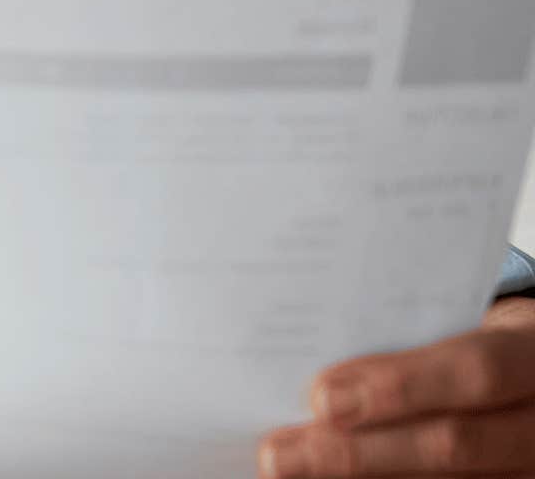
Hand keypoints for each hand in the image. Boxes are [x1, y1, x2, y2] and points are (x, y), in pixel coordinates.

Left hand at [257, 296, 534, 476]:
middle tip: (277, 455)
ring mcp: (525, 466)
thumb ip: (404, 346)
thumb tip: (318, 381)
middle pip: (453, 444)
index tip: (321, 397)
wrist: (532, 376)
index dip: (399, 387)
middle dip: (355, 453)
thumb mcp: (460, 323)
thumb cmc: (480, 341)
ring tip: (289, 473)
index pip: (476, 370)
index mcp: (531, 356)